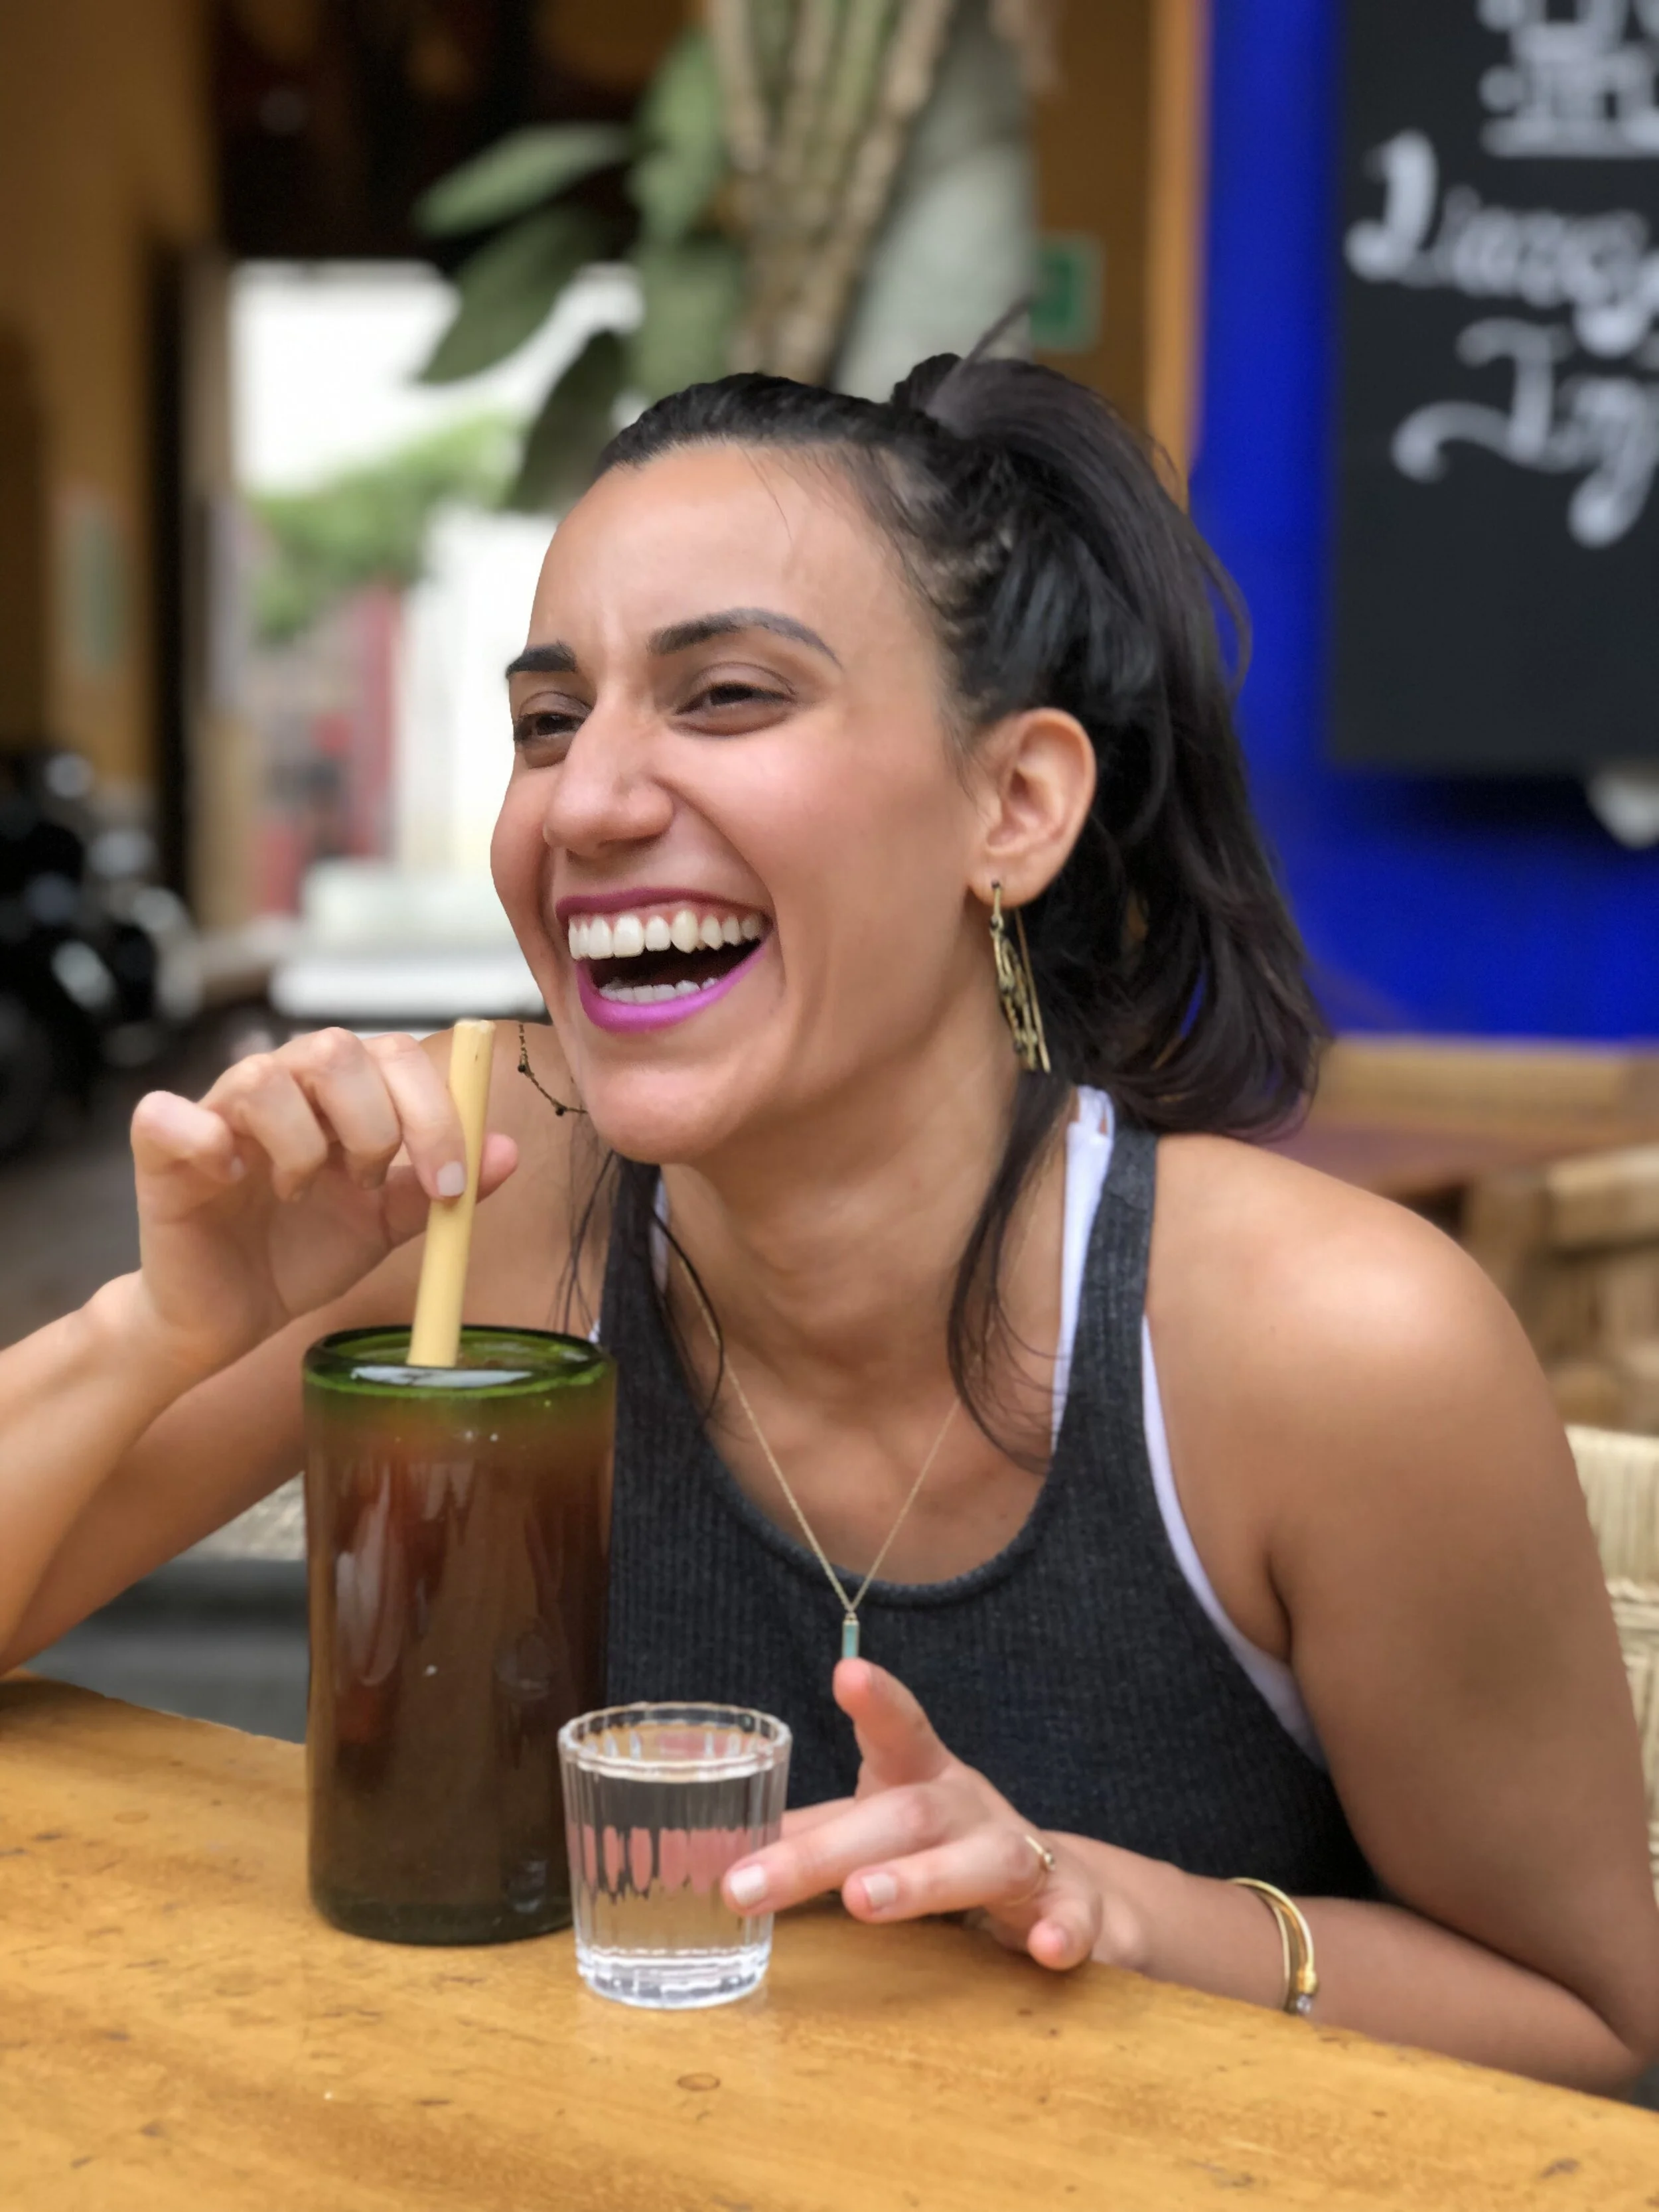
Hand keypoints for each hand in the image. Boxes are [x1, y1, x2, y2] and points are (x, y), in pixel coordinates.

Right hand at [125, 1028, 517, 1376]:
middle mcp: (282, 1085)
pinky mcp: (161, 1147)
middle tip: (371, 1186)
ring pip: (264, 1077)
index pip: (397, 1055)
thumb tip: (508, 1151)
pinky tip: (231, 1179)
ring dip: (302, 1145)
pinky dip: (207, 1142)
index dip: (434, 1113)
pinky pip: (168, 1114)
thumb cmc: (304, 1252)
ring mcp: (218, 1110)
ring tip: (300, 1194)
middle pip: (334, 1048)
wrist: (230, 1314)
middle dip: (374, 1124)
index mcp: (341, 1095)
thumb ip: (442, 1187)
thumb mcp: (388, 1225)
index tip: (450, 1185)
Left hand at [722, 1660, 1134, 1971]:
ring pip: (981, 1860)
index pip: (898, 1732)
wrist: (1065, 1893)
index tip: (846, 1674)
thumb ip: (813, 1835)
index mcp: (923, 1780)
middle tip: (753, 1884)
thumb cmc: (945, 1852)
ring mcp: (1024, 1855)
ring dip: (919, 1882)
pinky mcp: (1071, 1907)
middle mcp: (970, 1808)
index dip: (876, 1703)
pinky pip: (1070, 1917)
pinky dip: (1061, 1933)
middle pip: (905, 1816)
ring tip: (862, 1902)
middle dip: (828, 1851)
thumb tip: (716, 1850)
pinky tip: (1046, 1951)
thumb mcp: (880, 1831)